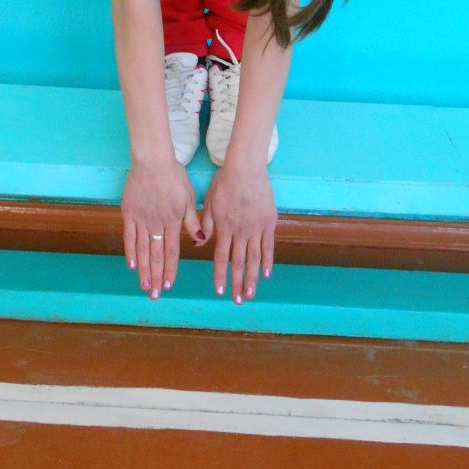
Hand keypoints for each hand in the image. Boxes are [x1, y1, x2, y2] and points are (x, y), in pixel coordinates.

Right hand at [121, 157, 204, 298]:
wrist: (152, 160)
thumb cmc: (174, 176)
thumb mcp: (188, 197)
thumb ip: (192, 220)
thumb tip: (199, 240)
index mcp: (173, 221)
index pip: (172, 252)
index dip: (170, 270)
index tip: (169, 285)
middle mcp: (157, 224)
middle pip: (157, 256)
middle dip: (156, 277)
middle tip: (155, 295)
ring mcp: (141, 220)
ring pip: (142, 250)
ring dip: (144, 270)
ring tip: (144, 286)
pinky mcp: (129, 213)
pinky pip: (129, 236)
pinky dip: (130, 251)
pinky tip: (131, 265)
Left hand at [200, 161, 276, 302]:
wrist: (246, 168)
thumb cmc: (225, 182)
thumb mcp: (209, 202)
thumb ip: (205, 224)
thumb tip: (199, 244)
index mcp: (224, 227)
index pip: (221, 257)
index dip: (220, 275)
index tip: (220, 291)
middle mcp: (240, 231)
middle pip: (239, 262)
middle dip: (238, 283)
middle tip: (238, 301)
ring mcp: (256, 228)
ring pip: (254, 258)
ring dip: (252, 278)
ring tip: (251, 294)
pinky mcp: (269, 222)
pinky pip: (268, 246)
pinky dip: (267, 261)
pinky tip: (266, 274)